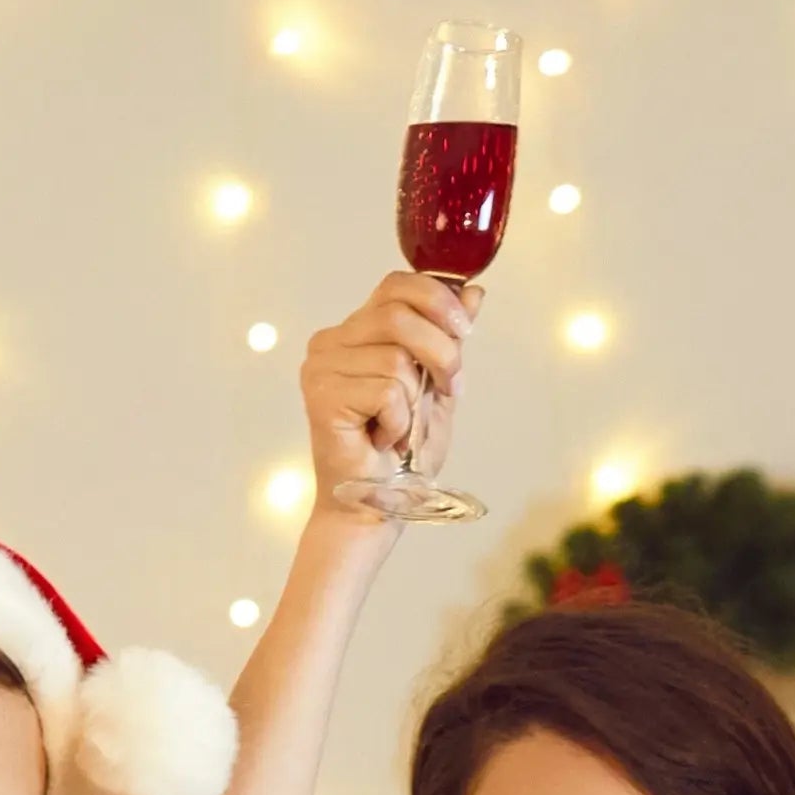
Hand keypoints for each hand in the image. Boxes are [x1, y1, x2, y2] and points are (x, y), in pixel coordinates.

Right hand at [299, 271, 479, 509]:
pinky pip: (386, 391)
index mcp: (356, 332)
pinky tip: (384, 440)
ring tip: (401, 428)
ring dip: (415, 401)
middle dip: (441, 352)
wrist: (376, 508)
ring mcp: (321, 367)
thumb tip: (473, 291)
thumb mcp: (437, 387)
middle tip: (449, 389)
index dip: (437, 299)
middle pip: (399, 314)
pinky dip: (399, 422)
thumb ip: (449, 339)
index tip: (464, 330)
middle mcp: (331, 342)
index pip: (396, 285)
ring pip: (396, 359)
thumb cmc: (402, 454)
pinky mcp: (322, 396)